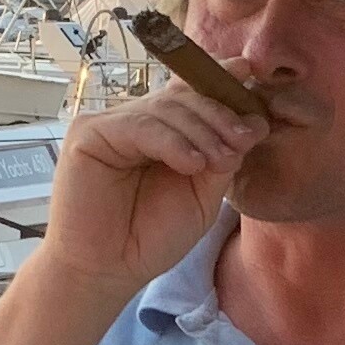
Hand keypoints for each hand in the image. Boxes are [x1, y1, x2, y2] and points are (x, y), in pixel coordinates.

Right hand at [39, 78, 264, 310]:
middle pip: (182, 98)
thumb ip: (222, 159)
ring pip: (165, 109)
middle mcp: (134, 121)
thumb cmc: (149, 239)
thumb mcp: (201, 197)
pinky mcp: (88, 134)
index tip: (251, 72)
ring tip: (221, 160)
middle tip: (246, 137)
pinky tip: (193, 164)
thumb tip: (256, 122)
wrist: (106, 272)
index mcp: (161, 131)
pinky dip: (172, 142)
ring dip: (202, 132)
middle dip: (220, 114)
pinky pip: (140, 126)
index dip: (220, 79)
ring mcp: (109, 124)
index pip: (190, 94)